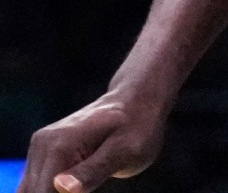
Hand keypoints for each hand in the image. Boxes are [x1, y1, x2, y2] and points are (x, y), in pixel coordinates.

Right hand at [22, 89, 166, 192]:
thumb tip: (61, 187)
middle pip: (34, 192)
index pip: (44, 192)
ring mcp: (40, 146)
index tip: (88, 186)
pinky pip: (36, 182)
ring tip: (90, 178)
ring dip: (54, 192)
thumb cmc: (138, 127)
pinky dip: (50, 189)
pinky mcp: (43, 151)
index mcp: (59, 146)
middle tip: (92, 181)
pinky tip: (78, 182)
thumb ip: (93, 171)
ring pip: (31, 189)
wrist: (137, 102)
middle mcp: (42, 144)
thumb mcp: (125, 151)